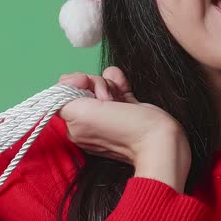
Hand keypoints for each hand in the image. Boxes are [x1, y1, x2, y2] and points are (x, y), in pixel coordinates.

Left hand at [56, 67, 190, 191]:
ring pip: (101, 84)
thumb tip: (68, 83)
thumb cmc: (121, 130)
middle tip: (106, 99)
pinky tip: (123, 87)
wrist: (157, 139)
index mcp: (73, 126)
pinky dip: (119, 81)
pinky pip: (116, 85)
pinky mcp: (125, 106)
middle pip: (82, 85)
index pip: (63, 93)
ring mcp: (108, 113)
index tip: (84, 83)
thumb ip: (63, 98)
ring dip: (109, 84)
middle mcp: (88, 120)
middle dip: (95, 84)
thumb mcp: (80, 115)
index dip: (73, 83)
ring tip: (119, 99)